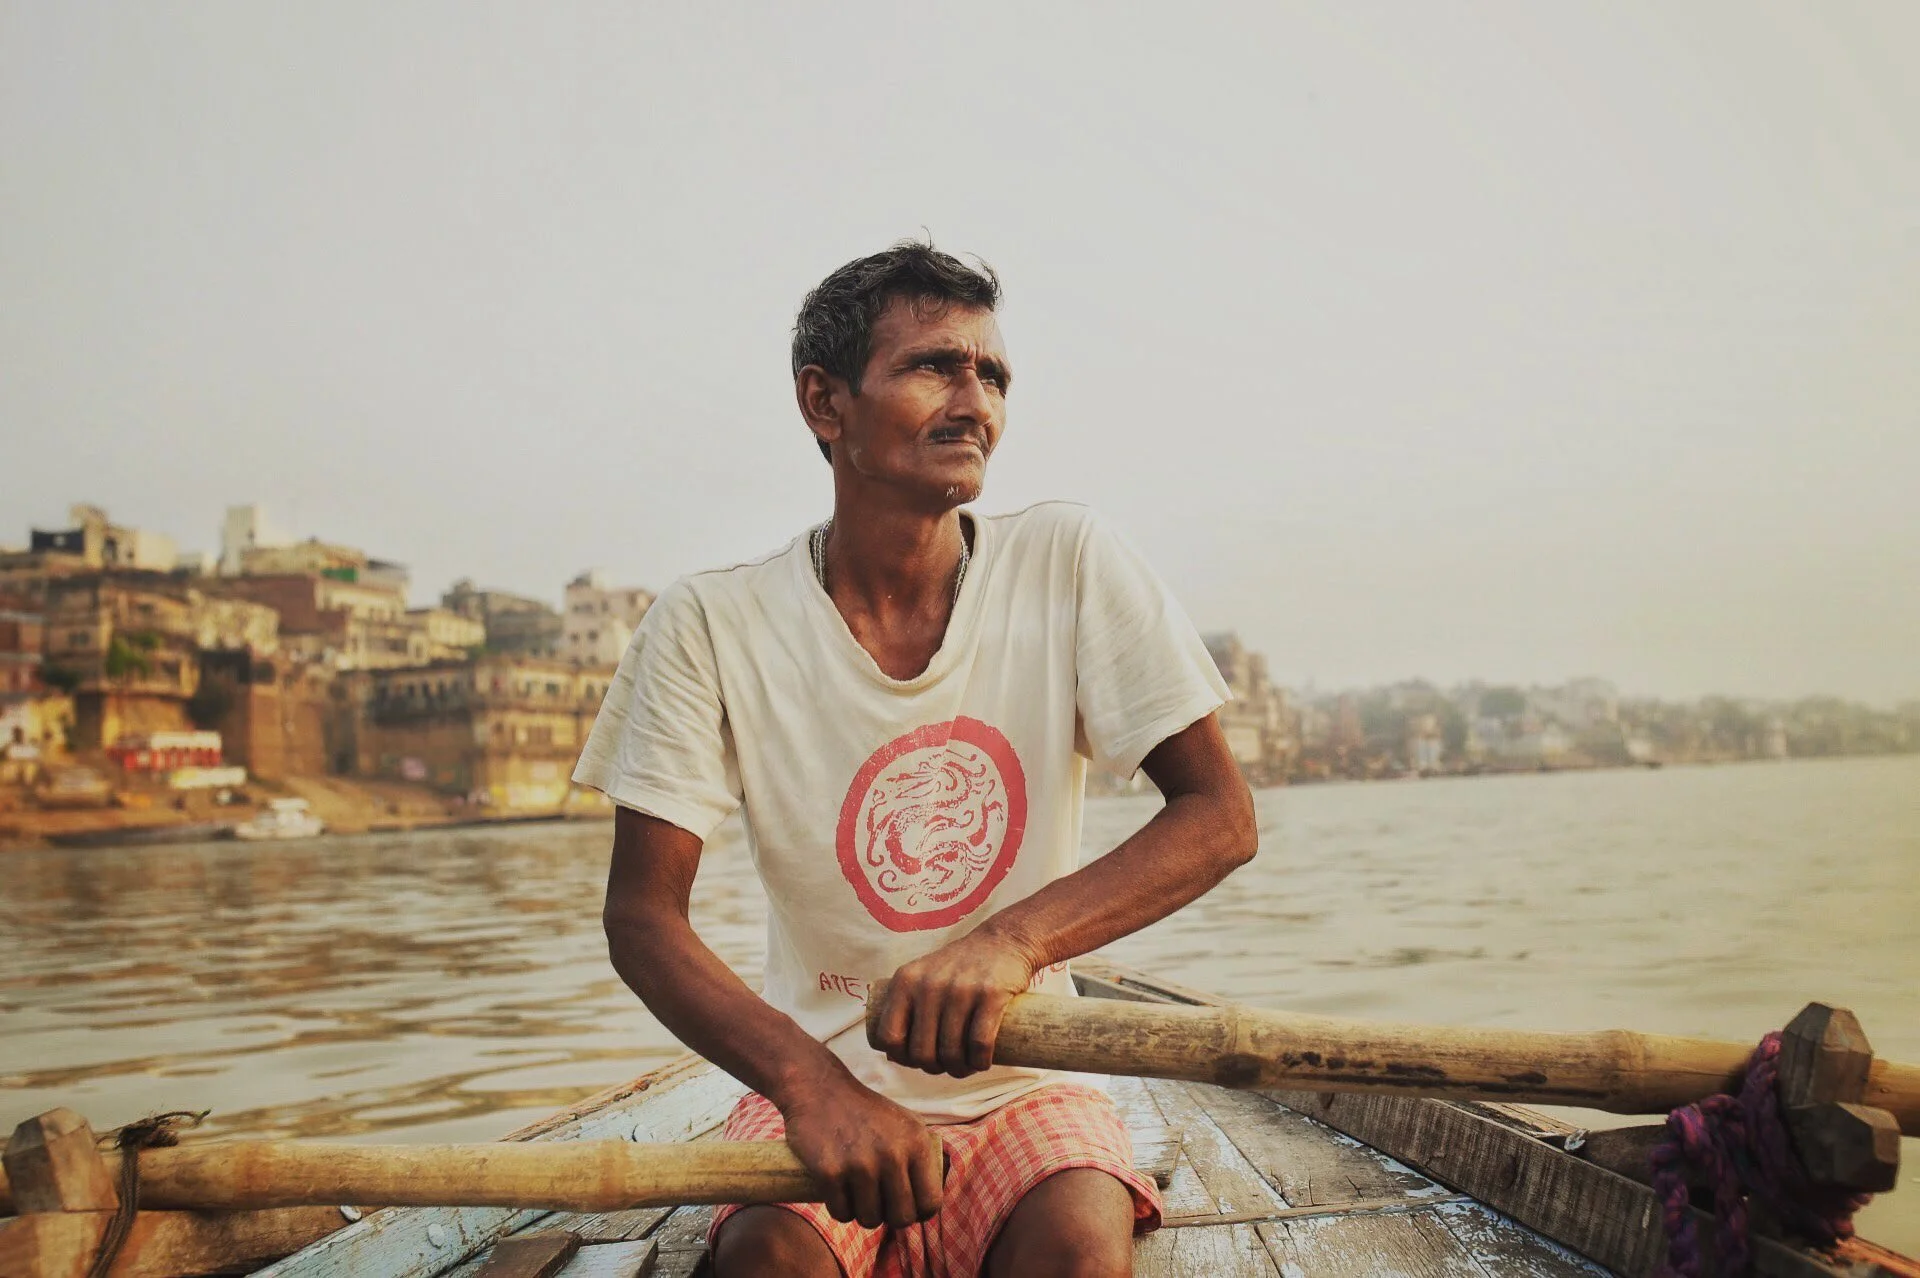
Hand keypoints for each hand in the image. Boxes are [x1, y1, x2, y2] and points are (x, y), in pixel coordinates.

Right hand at [780, 1073, 943, 1228]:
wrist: (821, 1089)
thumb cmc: (866, 1110)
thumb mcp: (907, 1122)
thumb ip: (922, 1155)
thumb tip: (931, 1197)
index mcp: (916, 1142)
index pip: (930, 1202)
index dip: (919, 1213)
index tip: (906, 1207)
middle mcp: (893, 1154)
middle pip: (901, 1218)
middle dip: (890, 1218)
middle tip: (880, 1205)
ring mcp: (861, 1164)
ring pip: (870, 1220)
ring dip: (863, 1215)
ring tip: (858, 1197)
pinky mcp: (830, 1172)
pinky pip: (842, 1213)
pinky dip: (841, 1210)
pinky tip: (839, 1195)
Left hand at [871, 929, 1036, 1076]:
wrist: (1003, 939)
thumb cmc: (959, 968)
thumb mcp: (923, 976)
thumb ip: (907, 1007)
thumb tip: (893, 1056)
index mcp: (905, 981)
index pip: (889, 1036)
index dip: (901, 1058)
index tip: (917, 1060)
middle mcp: (928, 984)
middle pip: (922, 1052)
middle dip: (934, 1068)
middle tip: (946, 1064)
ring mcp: (960, 989)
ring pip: (951, 1052)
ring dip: (959, 1070)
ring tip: (965, 1067)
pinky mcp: (990, 994)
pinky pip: (979, 1044)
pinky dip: (980, 1062)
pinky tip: (981, 1063)